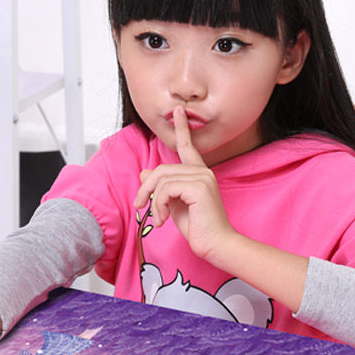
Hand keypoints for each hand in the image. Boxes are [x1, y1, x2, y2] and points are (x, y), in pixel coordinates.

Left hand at [134, 106, 234, 259]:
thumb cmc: (198, 228)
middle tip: (140, 207)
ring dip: (152, 202)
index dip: (181, 129)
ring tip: (157, 219)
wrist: (215, 244)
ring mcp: (202, 177)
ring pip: (161, 180)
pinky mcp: (199, 187)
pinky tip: (162, 220)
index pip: (187, 147)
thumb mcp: (173, 205)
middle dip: (145, 189)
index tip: (177, 111)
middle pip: (161, 169)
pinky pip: (165, 189)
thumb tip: (144, 173)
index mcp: (199, 174)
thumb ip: (161, 188)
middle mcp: (202, 171)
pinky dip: (158, 205)